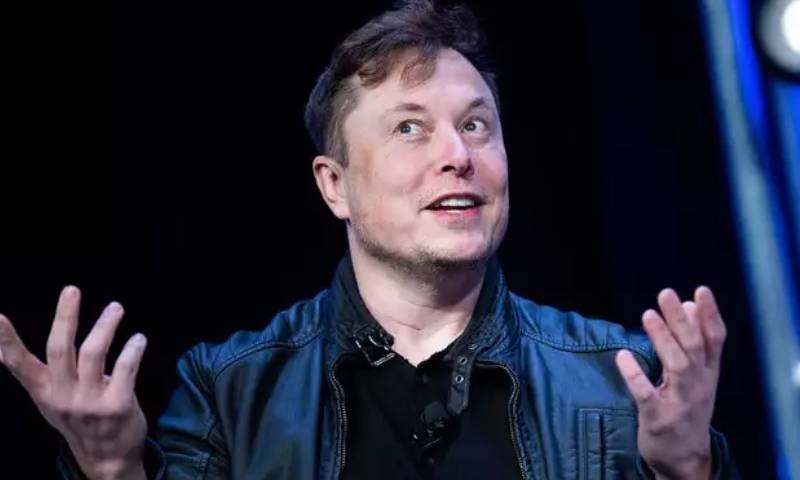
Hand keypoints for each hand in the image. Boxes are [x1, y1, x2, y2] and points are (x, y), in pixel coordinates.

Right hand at [0, 286, 147, 479]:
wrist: (106, 458)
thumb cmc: (78, 418)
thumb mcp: (49, 399)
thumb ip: (34, 372)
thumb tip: (2, 344)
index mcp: (43, 391)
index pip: (19, 364)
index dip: (7, 341)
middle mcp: (62, 396)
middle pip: (60, 349)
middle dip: (65, 317)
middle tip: (71, 290)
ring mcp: (90, 402)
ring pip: (94, 354)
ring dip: (105, 326)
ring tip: (115, 308)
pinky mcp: (118, 405)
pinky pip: (125, 369)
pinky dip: (133, 349)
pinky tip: (139, 339)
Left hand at [616, 286, 726, 479]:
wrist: (684, 459)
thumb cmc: (688, 409)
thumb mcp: (698, 378)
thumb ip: (694, 343)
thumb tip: (688, 305)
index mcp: (709, 374)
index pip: (715, 340)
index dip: (710, 315)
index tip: (701, 290)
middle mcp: (699, 385)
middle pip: (693, 348)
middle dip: (680, 320)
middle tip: (665, 293)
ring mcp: (679, 402)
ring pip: (676, 366)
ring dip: (662, 339)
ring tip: (648, 315)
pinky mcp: (658, 417)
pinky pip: (646, 394)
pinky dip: (635, 375)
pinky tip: (622, 356)